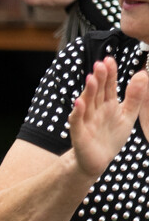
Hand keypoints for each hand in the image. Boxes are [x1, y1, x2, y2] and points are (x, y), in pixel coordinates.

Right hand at [67, 58, 146, 179]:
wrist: (96, 161)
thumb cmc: (110, 137)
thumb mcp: (127, 116)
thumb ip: (135, 97)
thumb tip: (142, 74)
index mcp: (108, 104)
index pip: (109, 86)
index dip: (110, 74)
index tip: (109, 59)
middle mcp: (95, 109)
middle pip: (98, 91)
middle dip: (99, 78)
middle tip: (101, 64)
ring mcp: (86, 120)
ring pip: (87, 103)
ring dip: (88, 91)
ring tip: (91, 78)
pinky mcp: (79, 133)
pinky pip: (77, 121)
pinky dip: (77, 112)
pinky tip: (79, 103)